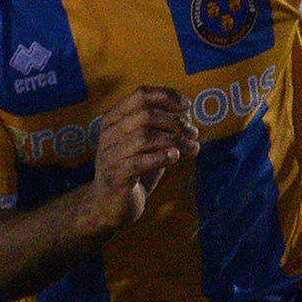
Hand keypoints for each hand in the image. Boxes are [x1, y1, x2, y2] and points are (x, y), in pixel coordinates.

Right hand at [82, 87, 197, 235]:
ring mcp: (109, 156)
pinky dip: (161, 157)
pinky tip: (176, 157)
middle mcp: (108, 134)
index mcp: (113, 119)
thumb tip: (187, 112)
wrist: (109, 205)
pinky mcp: (115, 177)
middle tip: (193, 133)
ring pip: (145, 138)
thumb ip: (161, 127)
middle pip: (145, 115)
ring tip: (192, 148)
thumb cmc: (132, 169)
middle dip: (175, 122)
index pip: (140, 96)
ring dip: (176, 141)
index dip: (167, 96)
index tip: (187, 106)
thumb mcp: (145, 143)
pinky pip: (139, 162)